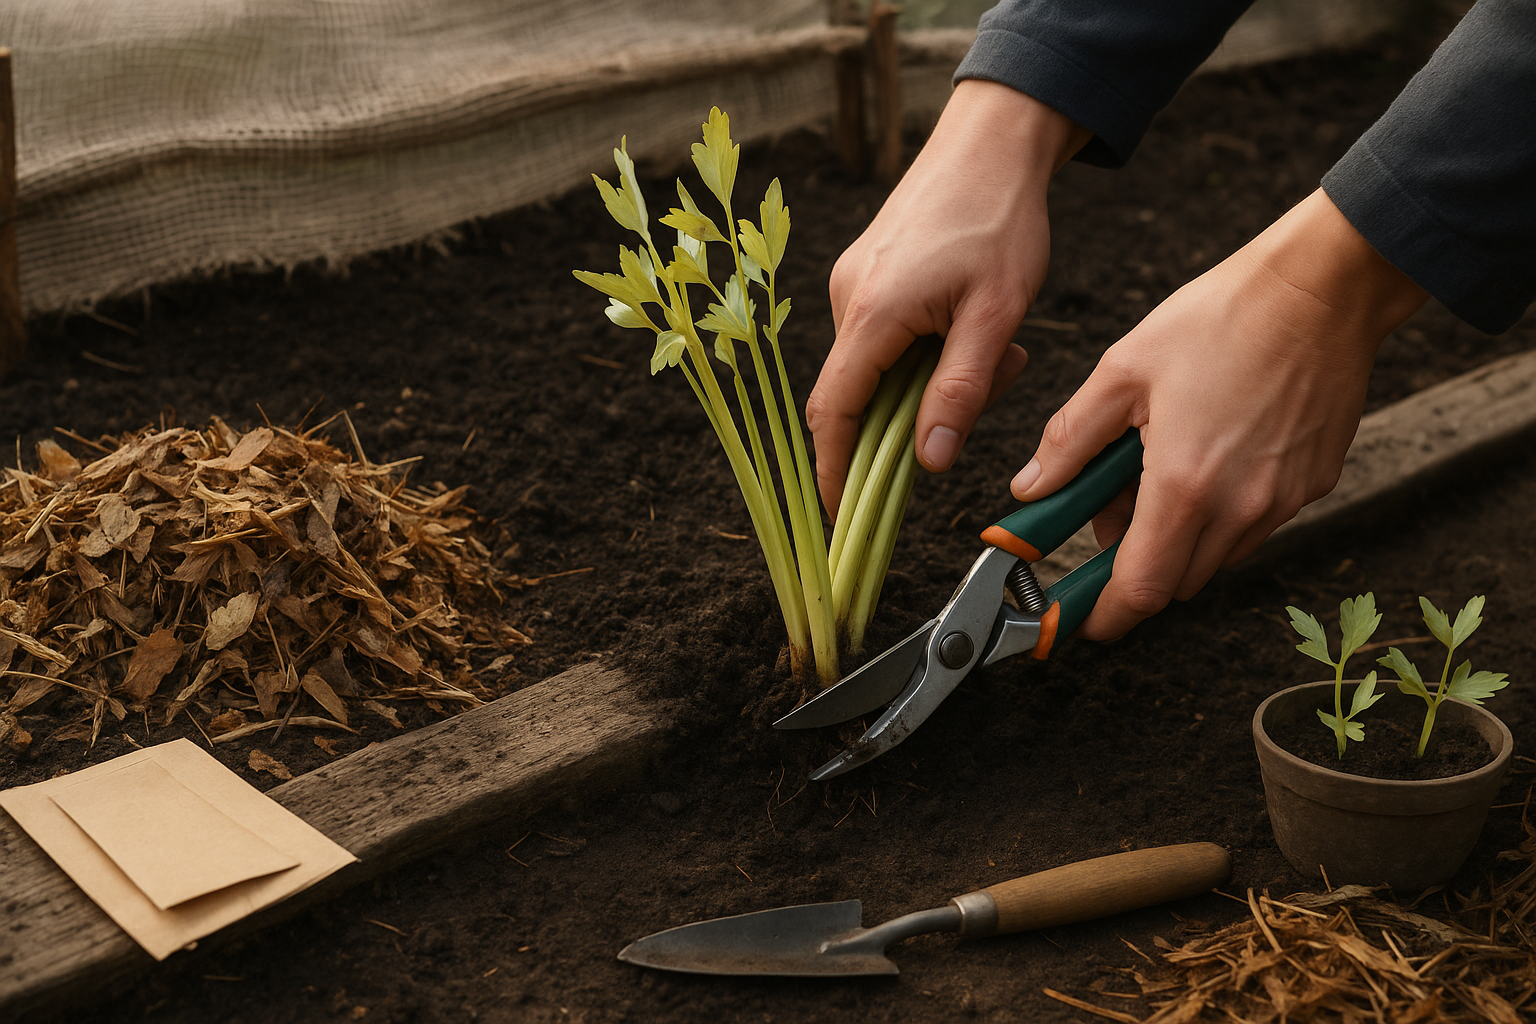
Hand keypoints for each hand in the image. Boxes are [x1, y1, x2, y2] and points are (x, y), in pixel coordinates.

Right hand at [806, 81, 1089, 516]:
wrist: (994, 141)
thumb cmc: (1000, 220)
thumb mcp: (996, 317)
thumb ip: (959, 392)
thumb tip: (926, 462)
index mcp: (872, 314)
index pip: (835, 414)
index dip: (835, 471)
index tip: (844, 517)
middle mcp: (848, 299)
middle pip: (862, 394)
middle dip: (917, 415)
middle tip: (992, 388)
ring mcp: (854, 282)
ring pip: (881, 366)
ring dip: (934, 378)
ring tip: (1000, 349)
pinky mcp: (869, 272)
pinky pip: (887, 336)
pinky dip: (929, 349)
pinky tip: (976, 326)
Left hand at [1014, 190, 1427, 639]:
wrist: (1324, 287)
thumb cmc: (1222, 318)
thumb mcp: (1122, 371)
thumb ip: (1069, 441)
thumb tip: (1031, 490)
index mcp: (1185, 485)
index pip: (1141, 588)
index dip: (1105, 615)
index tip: (1080, 621)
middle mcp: (1241, 507)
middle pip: (1176, 581)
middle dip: (1135, 563)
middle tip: (1109, 505)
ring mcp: (1284, 501)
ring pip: (1215, 556)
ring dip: (1178, 537)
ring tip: (1160, 465)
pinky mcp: (1314, 485)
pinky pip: (1254, 525)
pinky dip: (1220, 513)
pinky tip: (1208, 453)